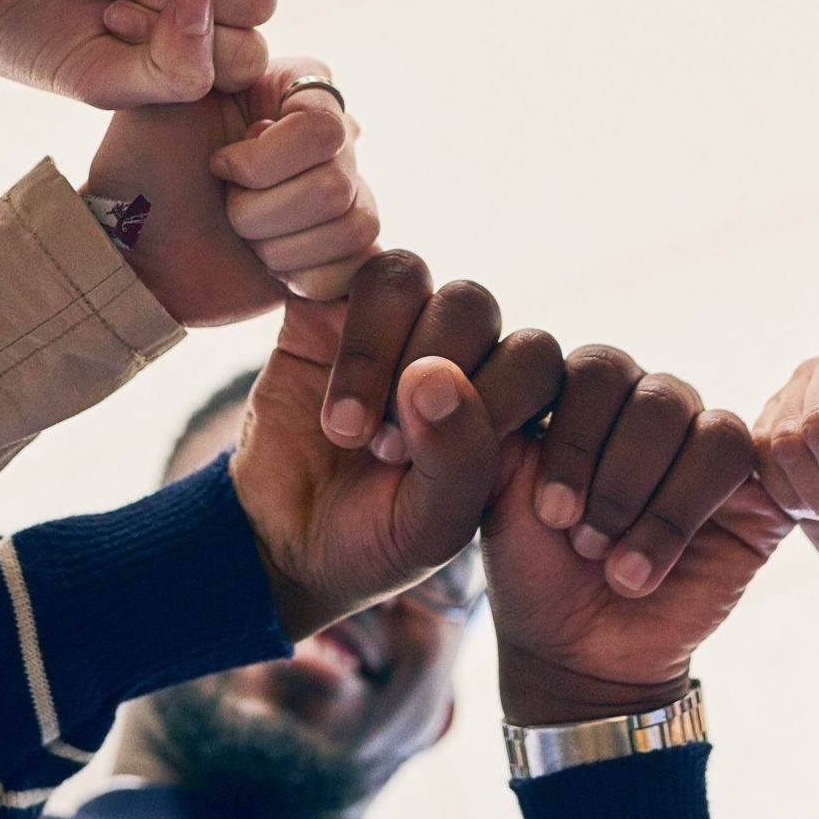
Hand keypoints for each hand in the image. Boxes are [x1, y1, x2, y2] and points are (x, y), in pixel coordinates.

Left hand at [83, 56, 377, 323]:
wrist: (133, 256)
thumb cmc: (142, 173)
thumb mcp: (156, 103)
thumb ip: (181, 46)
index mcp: (294, 90)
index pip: (322, 124)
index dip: (263, 160)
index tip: (216, 164)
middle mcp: (331, 136)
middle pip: (338, 179)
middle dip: (260, 207)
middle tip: (223, 202)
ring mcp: (341, 190)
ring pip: (351, 221)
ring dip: (274, 241)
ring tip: (240, 231)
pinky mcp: (344, 248)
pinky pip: (359, 261)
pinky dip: (302, 273)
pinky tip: (268, 263)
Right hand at [230, 261, 563, 638]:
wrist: (284, 547)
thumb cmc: (374, 541)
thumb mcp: (430, 527)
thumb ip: (457, 460)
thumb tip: (436, 374)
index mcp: (502, 395)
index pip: (534, 355)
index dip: (502, 399)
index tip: (449, 474)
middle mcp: (452, 346)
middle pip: (472, 304)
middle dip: (433, 377)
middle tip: (386, 454)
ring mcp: (388, 322)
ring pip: (408, 275)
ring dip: (378, 351)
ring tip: (349, 429)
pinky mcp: (323, 307)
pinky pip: (340, 270)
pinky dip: (339, 325)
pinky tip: (322, 385)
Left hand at [485, 346, 769, 723]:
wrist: (582, 657)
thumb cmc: (533, 574)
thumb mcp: (487, 497)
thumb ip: (466, 429)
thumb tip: (428, 371)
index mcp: (574, 391)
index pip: (575, 359)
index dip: (561, 432)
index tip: (540, 510)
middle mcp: (637, 401)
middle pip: (627, 375)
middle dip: (595, 460)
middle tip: (570, 532)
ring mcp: (693, 435)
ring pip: (679, 407)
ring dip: (636, 490)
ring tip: (605, 561)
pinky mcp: (746, 479)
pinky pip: (729, 450)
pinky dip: (680, 510)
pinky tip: (642, 570)